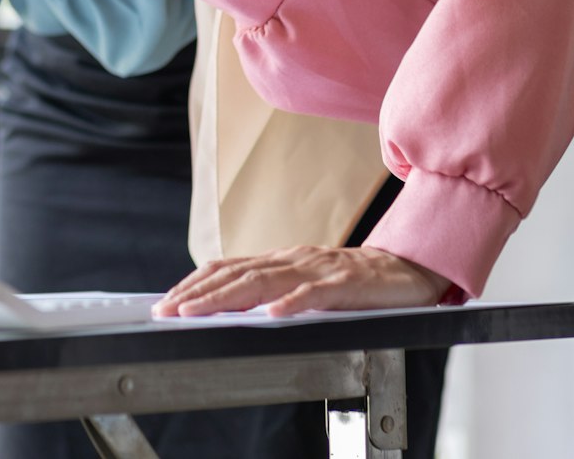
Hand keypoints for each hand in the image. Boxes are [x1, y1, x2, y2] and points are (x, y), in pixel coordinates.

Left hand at [155, 246, 452, 317]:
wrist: (407, 269)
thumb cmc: (355, 283)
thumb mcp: (306, 283)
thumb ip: (274, 290)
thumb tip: (231, 308)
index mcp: (282, 260)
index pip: (228, 269)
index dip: (195, 285)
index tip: (166, 303)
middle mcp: (294, 259)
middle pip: (237, 275)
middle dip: (197, 295)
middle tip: (167, 312)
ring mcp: (319, 269)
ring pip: (265, 281)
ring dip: (227, 298)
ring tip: (197, 312)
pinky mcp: (346, 284)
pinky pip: (315, 294)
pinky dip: (291, 303)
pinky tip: (272, 315)